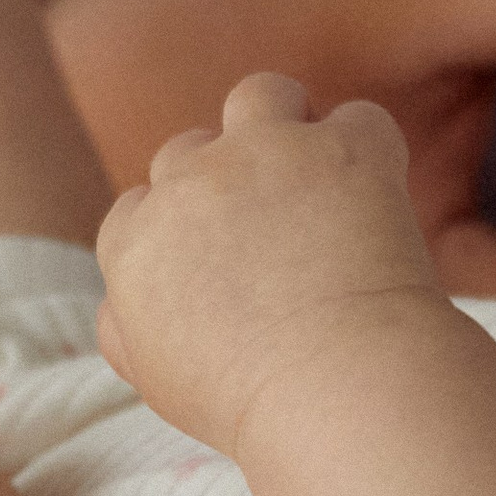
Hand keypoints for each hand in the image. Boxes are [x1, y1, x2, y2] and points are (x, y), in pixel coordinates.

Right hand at [95, 72, 451, 457]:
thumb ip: (122, 328)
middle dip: (224, 182)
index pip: (140, 205)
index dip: (180, 229)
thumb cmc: (247, 400)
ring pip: (261, 96)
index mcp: (136, 239)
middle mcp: (190, 181)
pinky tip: (376, 198)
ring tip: (316, 177)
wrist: (335, 387)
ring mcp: (265, 153)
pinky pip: (359, 119)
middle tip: (273, 236)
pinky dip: (370, 151)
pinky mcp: (343, 149)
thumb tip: (118, 302)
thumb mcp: (154, 379)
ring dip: (285, 125)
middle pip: (192, 149)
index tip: (219, 265)